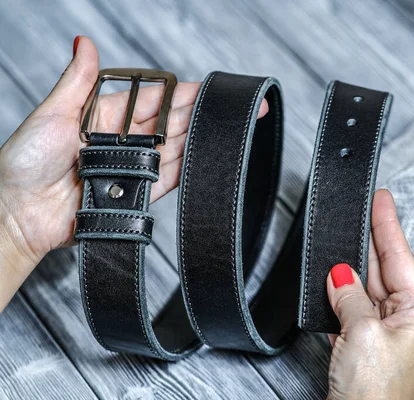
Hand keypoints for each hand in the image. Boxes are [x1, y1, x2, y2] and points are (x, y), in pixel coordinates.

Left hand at [0, 35, 267, 309]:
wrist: (18, 213)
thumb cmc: (24, 162)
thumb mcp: (52, 113)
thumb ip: (78, 82)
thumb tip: (85, 44)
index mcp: (106, 116)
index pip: (154, 100)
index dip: (182, 92)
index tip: (207, 87)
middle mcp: (123, 141)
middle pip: (170, 123)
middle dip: (201, 113)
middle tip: (230, 106)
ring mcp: (132, 168)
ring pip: (174, 149)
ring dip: (198, 138)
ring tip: (225, 128)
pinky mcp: (136, 195)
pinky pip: (167, 179)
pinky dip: (185, 168)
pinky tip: (203, 156)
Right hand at [326, 189, 413, 399]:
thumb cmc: (375, 394)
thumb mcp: (362, 334)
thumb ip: (351, 297)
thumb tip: (340, 275)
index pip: (401, 257)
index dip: (388, 225)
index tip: (382, 199)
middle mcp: (405, 321)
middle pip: (384, 268)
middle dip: (371, 239)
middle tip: (363, 207)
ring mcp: (384, 333)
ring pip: (366, 287)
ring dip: (353, 265)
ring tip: (346, 236)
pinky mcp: (364, 345)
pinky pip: (352, 307)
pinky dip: (341, 292)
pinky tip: (334, 279)